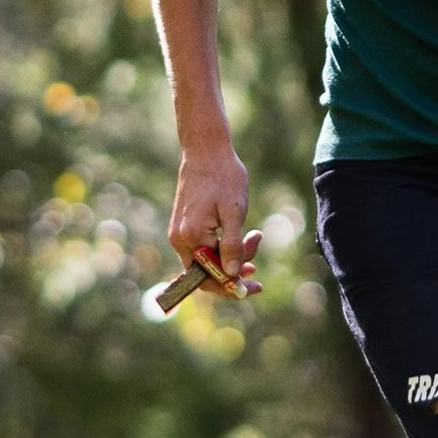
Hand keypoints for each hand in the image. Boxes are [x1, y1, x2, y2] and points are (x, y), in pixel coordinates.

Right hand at [168, 135, 261, 292]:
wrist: (206, 150)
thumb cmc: (223, 177)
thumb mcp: (234, 212)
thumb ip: (232, 246)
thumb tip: (230, 275)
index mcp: (190, 238)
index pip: (208, 278)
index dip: (231, 286)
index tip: (254, 286)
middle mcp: (180, 239)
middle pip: (207, 272)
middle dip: (234, 271)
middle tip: (258, 263)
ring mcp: (181, 233)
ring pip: (208, 259)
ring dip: (233, 256)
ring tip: (255, 237)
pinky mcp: (186, 226)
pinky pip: (205, 247)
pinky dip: (225, 246)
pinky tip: (244, 235)